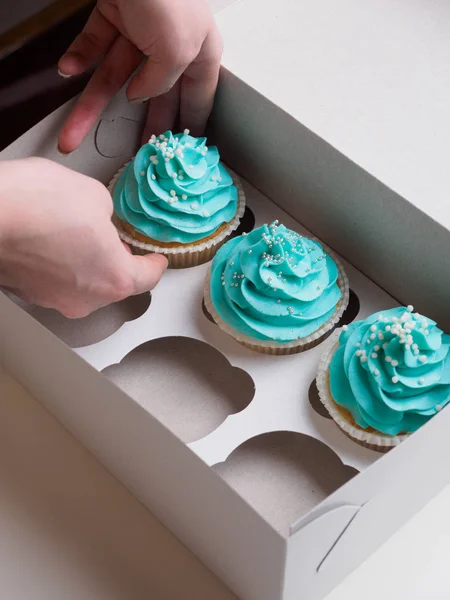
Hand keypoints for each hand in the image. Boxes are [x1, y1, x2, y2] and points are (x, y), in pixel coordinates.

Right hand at [0, 158, 166, 316]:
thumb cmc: (38, 205)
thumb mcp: (95, 196)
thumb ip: (110, 216)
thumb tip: (101, 220)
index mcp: (115, 278)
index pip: (149, 278)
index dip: (155, 263)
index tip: (156, 258)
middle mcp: (87, 299)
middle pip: (115, 283)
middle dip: (117, 260)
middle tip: (112, 236)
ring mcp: (55, 300)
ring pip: (84, 284)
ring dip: (86, 263)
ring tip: (72, 231)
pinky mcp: (30, 294)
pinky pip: (57, 281)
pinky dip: (60, 265)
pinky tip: (50, 240)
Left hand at [57, 0, 222, 153]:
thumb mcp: (179, 53)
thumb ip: (162, 83)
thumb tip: (138, 97)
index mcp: (200, 55)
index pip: (198, 100)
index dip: (189, 128)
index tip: (182, 155)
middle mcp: (172, 48)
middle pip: (154, 97)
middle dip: (138, 128)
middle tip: (133, 159)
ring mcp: (141, 32)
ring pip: (114, 77)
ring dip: (91, 106)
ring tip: (74, 136)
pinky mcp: (113, 16)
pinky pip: (94, 45)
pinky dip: (79, 58)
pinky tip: (69, 73)